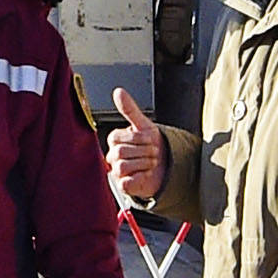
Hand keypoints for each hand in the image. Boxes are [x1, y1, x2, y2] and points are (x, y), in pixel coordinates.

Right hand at [106, 87, 165, 202]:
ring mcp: (116, 171)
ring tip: (150, 162)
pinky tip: (146, 173)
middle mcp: (113, 155)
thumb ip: (130, 109)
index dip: (140, 138)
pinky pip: (126, 182)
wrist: (164, 165)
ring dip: (144, 164)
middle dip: (144, 151)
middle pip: (123, 152)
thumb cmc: (151, 145)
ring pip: (124, 166)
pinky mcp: (123, 185)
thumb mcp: (143, 124)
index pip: (122, 137)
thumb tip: (118, 92)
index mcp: (115, 139)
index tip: (149, 139)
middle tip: (152, 152)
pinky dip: (140, 178)